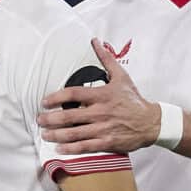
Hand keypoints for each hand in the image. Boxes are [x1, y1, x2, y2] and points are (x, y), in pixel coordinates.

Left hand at [37, 39, 156, 154]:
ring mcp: (104, 128)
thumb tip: (96, 41)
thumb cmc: (133, 100)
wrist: (151, 122)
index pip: (74, 94)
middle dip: (51, 119)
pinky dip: (71, 149)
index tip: (45, 102)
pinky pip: (85, 146)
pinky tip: (59, 149)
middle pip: (70, 115)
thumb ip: (106, 59)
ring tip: (45, 134)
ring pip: (75, 133)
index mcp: (102, 95)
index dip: (56, 97)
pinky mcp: (107, 142)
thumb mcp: (121, 76)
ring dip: (56, 135)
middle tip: (39, 119)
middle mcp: (101, 112)